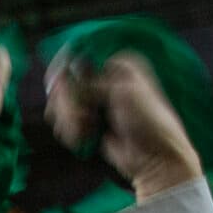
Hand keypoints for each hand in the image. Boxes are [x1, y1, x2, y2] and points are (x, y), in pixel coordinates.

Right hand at [48, 54, 205, 202]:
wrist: (154, 157)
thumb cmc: (146, 120)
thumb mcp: (121, 92)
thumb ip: (89, 82)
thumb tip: (58, 78)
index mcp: (116, 64)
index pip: (77, 56)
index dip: (66, 71)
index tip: (60, 85)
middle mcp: (103, 78)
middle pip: (63, 80)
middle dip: (67, 102)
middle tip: (82, 117)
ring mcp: (93, 101)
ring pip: (59, 102)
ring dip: (67, 119)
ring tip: (85, 132)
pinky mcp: (85, 122)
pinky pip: (61, 120)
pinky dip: (68, 130)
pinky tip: (83, 138)